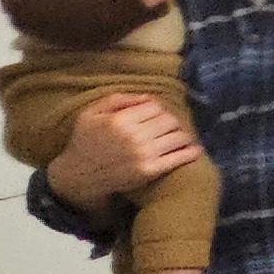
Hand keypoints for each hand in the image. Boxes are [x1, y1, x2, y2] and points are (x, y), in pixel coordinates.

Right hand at [45, 93, 196, 210]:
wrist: (79, 175)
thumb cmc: (85, 141)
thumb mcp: (91, 113)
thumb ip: (118, 100)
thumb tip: (147, 97)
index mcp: (120, 120)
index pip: (154, 106)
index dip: (158, 109)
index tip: (158, 114)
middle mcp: (133, 136)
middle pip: (169, 120)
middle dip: (172, 121)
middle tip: (171, 125)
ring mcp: (143, 154)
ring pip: (177, 136)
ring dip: (182, 135)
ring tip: (180, 136)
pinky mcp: (150, 171)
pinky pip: (178, 158)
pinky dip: (190, 152)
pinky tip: (194, 149)